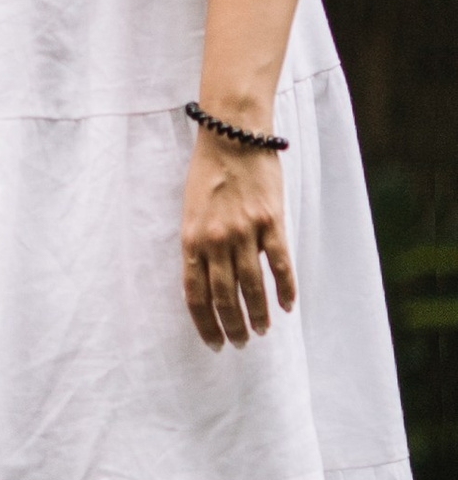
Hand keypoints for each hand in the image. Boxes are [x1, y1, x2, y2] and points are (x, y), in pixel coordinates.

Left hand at [181, 127, 295, 346]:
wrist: (232, 135)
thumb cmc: (208, 171)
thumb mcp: (190, 210)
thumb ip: (199, 244)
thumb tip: (208, 280)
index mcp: (191, 239)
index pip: (195, 295)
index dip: (204, 323)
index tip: (213, 343)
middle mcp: (216, 240)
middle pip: (224, 297)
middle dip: (232, 327)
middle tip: (241, 344)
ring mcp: (245, 232)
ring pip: (252, 287)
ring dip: (259, 315)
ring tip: (263, 332)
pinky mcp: (271, 222)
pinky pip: (280, 265)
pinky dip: (286, 290)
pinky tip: (288, 306)